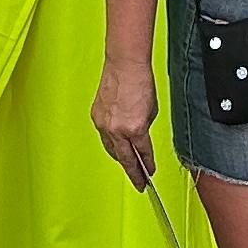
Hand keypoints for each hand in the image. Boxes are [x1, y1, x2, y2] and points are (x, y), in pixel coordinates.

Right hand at [91, 53, 159, 188]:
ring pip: (112, 149)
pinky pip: (104, 137)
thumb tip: (140, 139)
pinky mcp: (96, 117)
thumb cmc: (140, 82)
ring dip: (120, 158)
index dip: (147, 166)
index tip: (150, 174)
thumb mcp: (151, 111)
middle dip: (133, 172)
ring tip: (128, 166)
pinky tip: (116, 146)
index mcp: (135, 128)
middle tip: (139, 182)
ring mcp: (104, 124)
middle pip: (125, 159)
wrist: (125, 65)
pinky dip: (111, 143)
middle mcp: (117, 129)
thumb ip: (145, 129)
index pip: (142, 154)